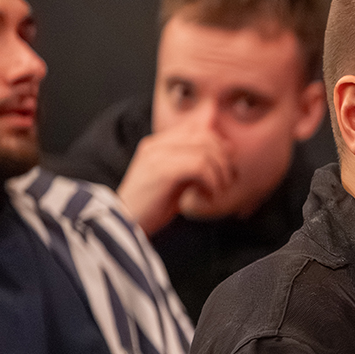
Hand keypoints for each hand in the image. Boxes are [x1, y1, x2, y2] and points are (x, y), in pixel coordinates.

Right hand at [116, 122, 231, 233]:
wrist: (125, 224)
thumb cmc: (153, 206)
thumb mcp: (178, 180)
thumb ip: (196, 164)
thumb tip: (229, 149)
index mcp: (158, 143)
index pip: (198, 130)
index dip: (219, 147)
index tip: (226, 169)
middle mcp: (156, 144)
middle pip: (205, 136)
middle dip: (223, 160)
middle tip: (226, 182)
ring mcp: (157, 155)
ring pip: (205, 150)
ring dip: (219, 173)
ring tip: (216, 191)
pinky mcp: (161, 170)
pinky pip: (199, 166)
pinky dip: (211, 182)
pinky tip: (207, 197)